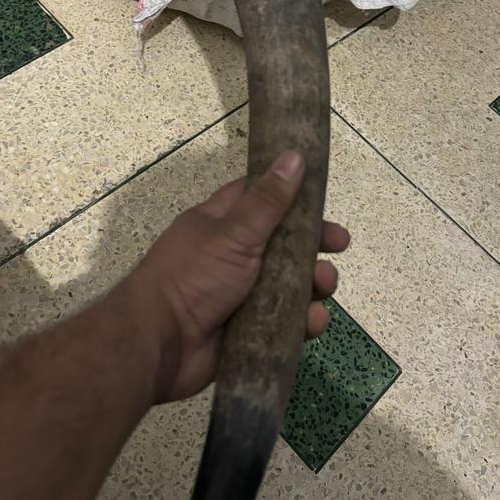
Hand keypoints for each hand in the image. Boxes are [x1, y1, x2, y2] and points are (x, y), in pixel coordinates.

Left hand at [122, 150, 349, 402]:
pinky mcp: (248, 330)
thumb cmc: (193, 276)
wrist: (160, 344)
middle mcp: (231, 256)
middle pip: (282, 244)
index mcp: (220, 224)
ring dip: (313, 284)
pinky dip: (301, 321)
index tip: (323, 199)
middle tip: (339, 246)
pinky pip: (283, 322)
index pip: (260, 198)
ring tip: (324, 287)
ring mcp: (240, 295)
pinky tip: (312, 321)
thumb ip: (268, 200)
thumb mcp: (234, 232)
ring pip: (289, 285)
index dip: (292, 196)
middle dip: (313, 245)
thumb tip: (294, 155)